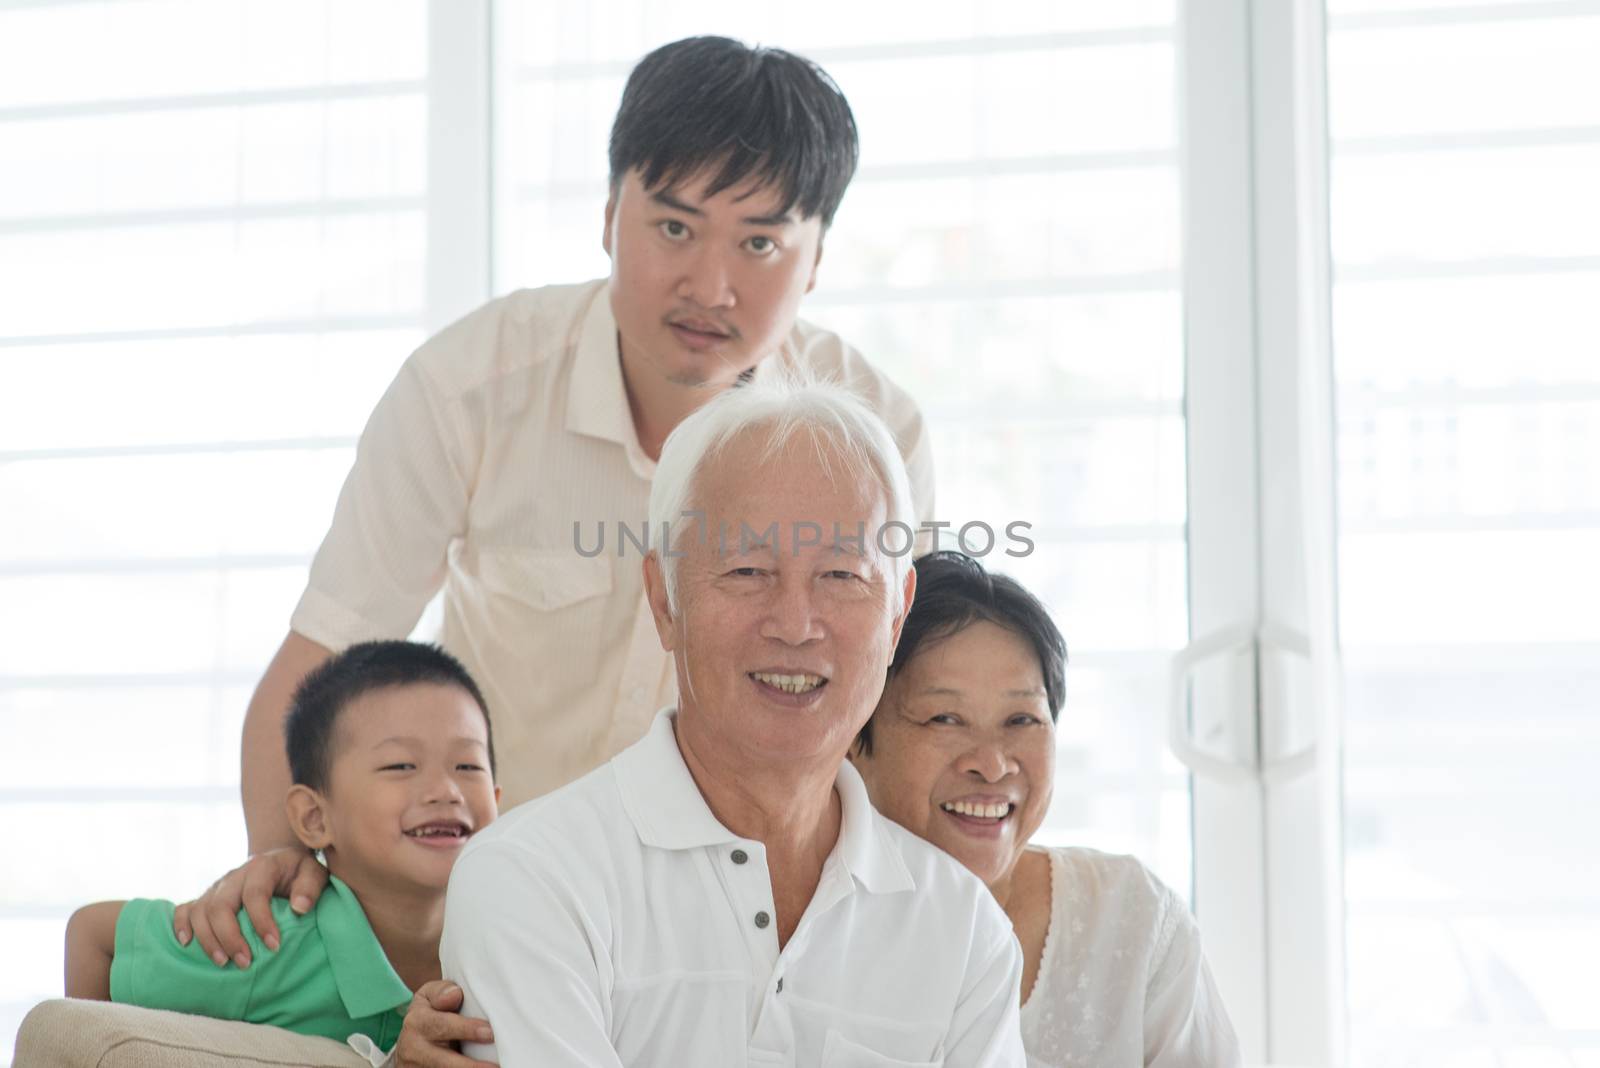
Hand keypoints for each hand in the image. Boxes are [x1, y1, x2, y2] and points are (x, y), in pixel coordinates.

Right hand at [171, 846, 326, 968]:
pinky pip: (185, 908)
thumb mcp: (315, 873)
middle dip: (230, 937)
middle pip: (220, 906)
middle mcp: (235, 875)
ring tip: (222, 963)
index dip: (262, 922)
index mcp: (262, 866)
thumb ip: (310, 887)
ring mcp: (218, 886)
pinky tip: (186, 944)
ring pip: (201, 911)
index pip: (255, 894)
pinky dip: (181, 925)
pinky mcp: (207, 897)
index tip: (274, 946)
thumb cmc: (299, 873)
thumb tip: (299, 908)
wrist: (283, 861)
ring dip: (208, 939)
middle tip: (244, 963)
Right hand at [393, 981, 496, 1067]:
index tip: (489, 1032)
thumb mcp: (430, 996)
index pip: (443, 1025)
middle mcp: (414, 1048)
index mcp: (417, 1021)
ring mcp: (418, 1067)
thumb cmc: (430, 1013)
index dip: (467, 1029)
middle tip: (495, 1066)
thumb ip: (442, 992)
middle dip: (471, 1065)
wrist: (412, 1042)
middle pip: (445, 1061)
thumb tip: (454, 995)